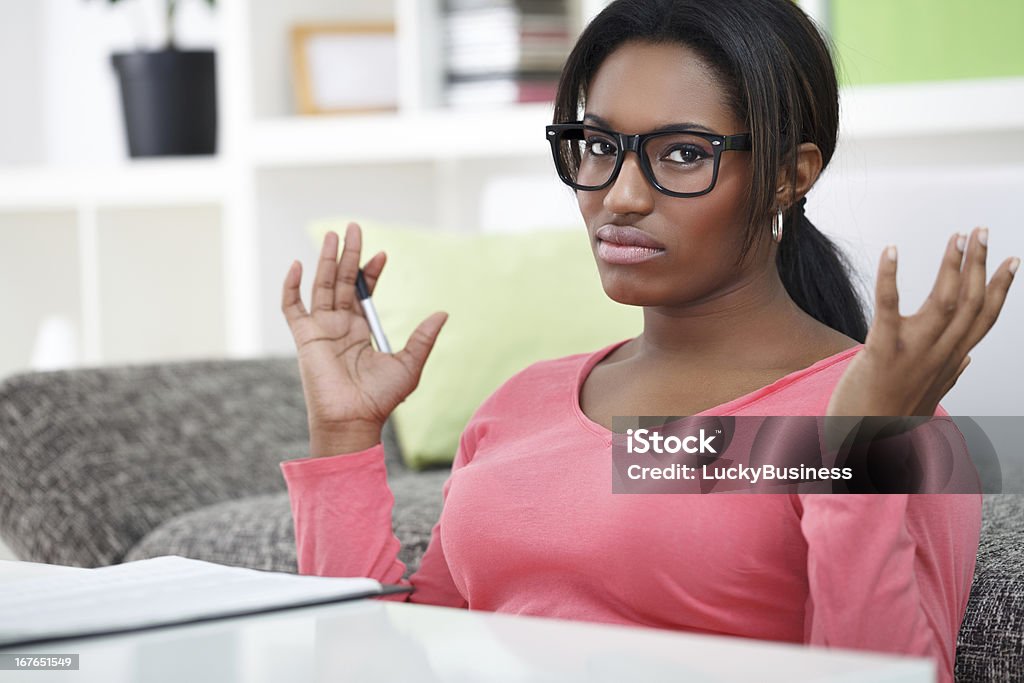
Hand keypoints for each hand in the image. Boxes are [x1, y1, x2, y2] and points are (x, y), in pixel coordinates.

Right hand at [281, 222, 448, 440]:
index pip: (364, 292)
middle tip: (353, 228)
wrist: (354, 420)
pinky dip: (291, 286)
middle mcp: (339, 326)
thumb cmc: (380, 399)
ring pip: (320, 286)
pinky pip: (292, 308)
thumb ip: (423, 338)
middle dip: (347, 254)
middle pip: (341, 281)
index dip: (371, 272)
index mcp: (361, 331)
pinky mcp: (305, 337)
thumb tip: (443, 313)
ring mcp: (321, 330)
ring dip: (325, 260)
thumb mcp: (409, 364)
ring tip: (332, 235)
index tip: (382, 255)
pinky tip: (298, 265)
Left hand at [827, 227, 1018, 416]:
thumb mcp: (927, 399)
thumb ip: (948, 375)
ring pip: (945, 301)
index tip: (1011, 261)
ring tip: (956, 237)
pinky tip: (891, 250)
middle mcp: (938, 356)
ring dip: (953, 265)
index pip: (984, 320)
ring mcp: (913, 354)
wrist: (861, 449)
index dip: (1001, 288)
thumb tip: (967, 358)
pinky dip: (890, 275)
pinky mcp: (881, 351)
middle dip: (979, 264)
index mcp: (949, 362)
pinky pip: (888, 306)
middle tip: (981, 231)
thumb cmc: (885, 420)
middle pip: (971, 304)